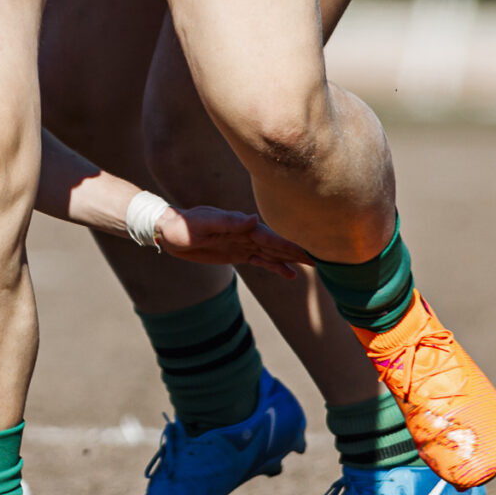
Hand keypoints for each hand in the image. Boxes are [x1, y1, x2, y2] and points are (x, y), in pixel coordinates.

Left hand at [155, 204, 312, 277]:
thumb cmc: (183, 225)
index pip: (272, 237)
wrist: (168, 232)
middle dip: (302, 250)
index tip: (314, 248)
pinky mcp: (239, 254)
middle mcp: (248, 233)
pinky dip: (277, 268)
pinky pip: (263, 262)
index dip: (292, 243)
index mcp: (242, 226)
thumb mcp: (201, 223)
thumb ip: (227, 222)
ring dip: (294, 260)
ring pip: (275, 254)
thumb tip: (254, 219)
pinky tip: (291, 275)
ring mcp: (245, 244)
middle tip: (328, 258)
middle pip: (280, 245)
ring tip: (317, 266)